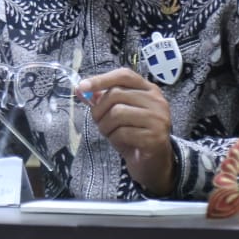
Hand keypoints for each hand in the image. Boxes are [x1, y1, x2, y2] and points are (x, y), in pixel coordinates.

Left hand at [77, 68, 175, 196]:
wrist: (152, 162)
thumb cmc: (134, 133)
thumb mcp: (117, 113)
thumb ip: (102, 99)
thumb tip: (80, 89)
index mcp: (149, 89)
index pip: (124, 75)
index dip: (101, 79)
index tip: (81, 87)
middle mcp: (157, 101)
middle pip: (116, 94)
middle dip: (99, 109)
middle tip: (98, 121)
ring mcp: (158, 118)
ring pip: (117, 113)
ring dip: (105, 126)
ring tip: (109, 132)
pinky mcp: (155, 137)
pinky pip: (123, 132)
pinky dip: (114, 138)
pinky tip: (120, 142)